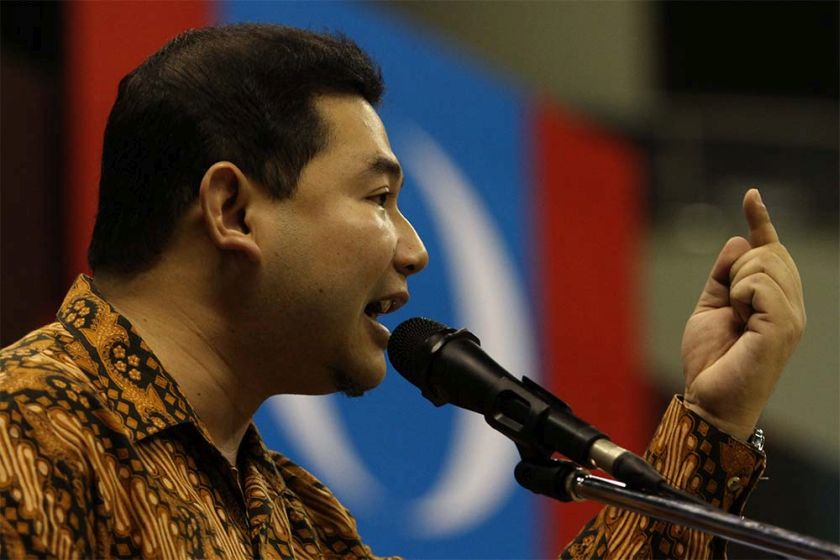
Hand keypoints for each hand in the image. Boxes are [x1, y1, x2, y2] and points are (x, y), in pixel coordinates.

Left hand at [681, 189, 805, 439]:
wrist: (709, 398)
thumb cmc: (711, 361)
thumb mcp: (709, 308)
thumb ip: (723, 276)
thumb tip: (740, 240)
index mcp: (775, 301)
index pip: (772, 252)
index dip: (761, 222)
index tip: (751, 196)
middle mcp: (791, 305)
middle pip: (766, 251)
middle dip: (736, 269)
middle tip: (729, 308)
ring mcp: (791, 315)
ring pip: (761, 263)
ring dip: (735, 285)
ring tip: (735, 319)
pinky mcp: (784, 325)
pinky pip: (757, 283)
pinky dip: (738, 295)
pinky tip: (739, 319)